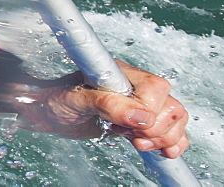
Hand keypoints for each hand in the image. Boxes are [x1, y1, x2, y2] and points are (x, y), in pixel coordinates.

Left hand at [22, 60, 189, 158]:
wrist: (47, 112)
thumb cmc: (55, 100)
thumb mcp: (75, 100)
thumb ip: (107, 104)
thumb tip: (140, 115)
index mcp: (121, 74)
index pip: (155, 87)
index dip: (149, 110)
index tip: (129, 125)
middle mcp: (135, 86)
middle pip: (171, 106)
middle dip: (155, 128)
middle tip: (128, 134)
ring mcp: (141, 105)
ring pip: (176, 119)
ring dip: (162, 138)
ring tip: (135, 141)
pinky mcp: (143, 122)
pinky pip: (175, 132)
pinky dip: (174, 143)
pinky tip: (162, 150)